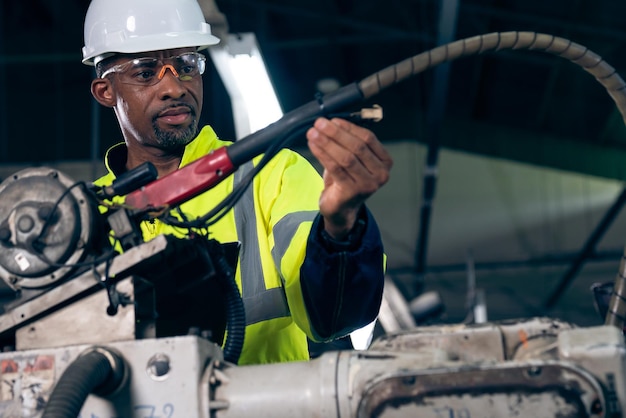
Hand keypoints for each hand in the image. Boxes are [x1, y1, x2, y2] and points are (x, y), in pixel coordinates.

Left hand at [306, 117, 392, 238]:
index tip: (332, 120)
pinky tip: (313, 146)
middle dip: (336, 133)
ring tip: (313, 133)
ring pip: (346, 157)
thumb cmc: (346, 180)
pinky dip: (322, 154)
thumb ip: (347, 142)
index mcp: (384, 162)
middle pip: (357, 147)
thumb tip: (330, 122)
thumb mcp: (352, 159)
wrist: (341, 209)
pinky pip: (335, 168)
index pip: (368, 138)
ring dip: (327, 142)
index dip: (349, 127)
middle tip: (320, 124)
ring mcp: (368, 184)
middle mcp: (380, 174)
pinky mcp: (352, 192)